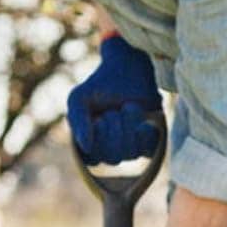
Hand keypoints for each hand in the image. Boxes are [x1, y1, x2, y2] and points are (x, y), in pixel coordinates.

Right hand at [67, 35, 162, 164]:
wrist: (130, 67)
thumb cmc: (101, 84)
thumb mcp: (79, 98)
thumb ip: (77, 121)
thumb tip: (86, 148)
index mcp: (89, 143)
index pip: (92, 159)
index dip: (97, 139)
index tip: (98, 119)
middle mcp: (109, 149)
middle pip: (113, 158)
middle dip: (114, 128)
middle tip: (113, 110)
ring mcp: (131, 147)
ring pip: (131, 154)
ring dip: (130, 126)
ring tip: (129, 107)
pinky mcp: (149, 141)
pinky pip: (148, 150)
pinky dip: (145, 132)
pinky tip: (144, 118)